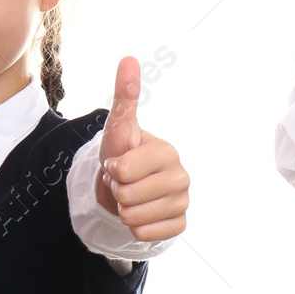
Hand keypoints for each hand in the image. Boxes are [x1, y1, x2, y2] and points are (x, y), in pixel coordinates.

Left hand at [96, 56, 188, 241]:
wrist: (129, 187)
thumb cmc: (124, 154)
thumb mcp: (119, 127)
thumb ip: (125, 95)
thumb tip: (128, 58)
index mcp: (167, 151)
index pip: (123, 170)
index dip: (112, 169)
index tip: (119, 163)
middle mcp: (181, 176)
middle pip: (128, 195)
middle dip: (117, 190)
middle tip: (124, 181)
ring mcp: (183, 201)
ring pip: (135, 217)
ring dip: (124, 210)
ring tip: (130, 196)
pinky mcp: (180, 225)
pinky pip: (147, 235)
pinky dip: (136, 228)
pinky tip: (141, 214)